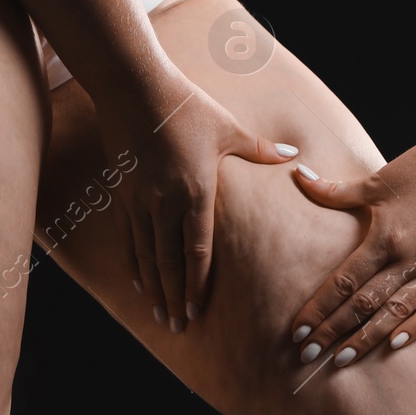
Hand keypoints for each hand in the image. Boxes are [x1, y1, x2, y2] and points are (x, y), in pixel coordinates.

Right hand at [96, 73, 298, 333]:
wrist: (134, 87)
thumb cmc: (185, 105)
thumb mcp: (227, 128)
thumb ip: (259, 149)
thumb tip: (293, 155)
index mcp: (197, 191)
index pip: (197, 250)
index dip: (196, 283)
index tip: (197, 310)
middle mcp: (166, 202)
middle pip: (170, 262)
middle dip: (174, 296)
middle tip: (177, 326)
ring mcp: (141, 200)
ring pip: (146, 255)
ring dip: (153, 287)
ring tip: (158, 313)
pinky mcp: (123, 192)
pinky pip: (128, 236)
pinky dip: (133, 262)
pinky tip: (137, 281)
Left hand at [288, 118, 415, 365]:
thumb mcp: (375, 180)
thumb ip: (334, 190)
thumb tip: (298, 177)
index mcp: (385, 236)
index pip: (343, 283)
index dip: (319, 310)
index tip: (298, 332)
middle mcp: (410, 257)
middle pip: (364, 305)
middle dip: (334, 332)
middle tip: (309, 355)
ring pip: (397, 313)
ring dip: (367, 338)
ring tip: (342, 360)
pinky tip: (394, 344)